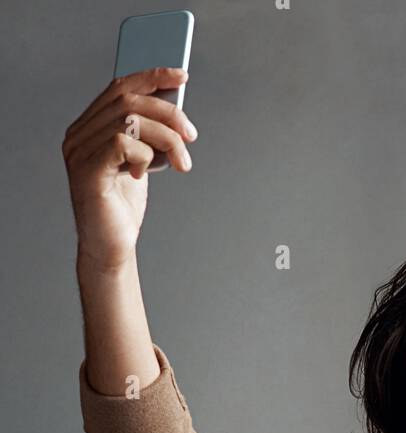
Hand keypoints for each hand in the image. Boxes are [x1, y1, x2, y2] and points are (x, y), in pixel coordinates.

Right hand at [62, 67, 195, 270]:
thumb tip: (176, 110)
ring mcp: (79, 152)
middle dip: (168, 112)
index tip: (181, 76)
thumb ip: (148, 135)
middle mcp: (79, 135)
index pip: (119, 87)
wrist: (111, 248)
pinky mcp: (88, 171)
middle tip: (191, 135)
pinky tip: (147, 173)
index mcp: (89, 127)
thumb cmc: (123, 208)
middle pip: (128, 99)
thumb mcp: (141, 161)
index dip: (151, 76)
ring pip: (129, 120)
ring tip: (182, 162)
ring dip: (166, 138)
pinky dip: (145, 154)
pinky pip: (122, 143)